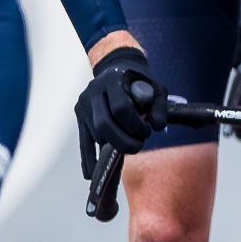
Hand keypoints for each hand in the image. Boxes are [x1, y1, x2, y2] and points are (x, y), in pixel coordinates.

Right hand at [77, 45, 167, 174]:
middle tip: (137, 147)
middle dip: (122, 141)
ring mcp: (84, 104)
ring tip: (129, 145)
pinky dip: (88, 158)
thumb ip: (159, 107)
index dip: (135, 125)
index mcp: (113, 80)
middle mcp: (93, 91)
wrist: (118, 67)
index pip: (120, 108)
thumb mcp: (156, 88)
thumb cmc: (140, 81)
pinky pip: (83, 141)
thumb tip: (156, 127)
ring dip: (112, 146)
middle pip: (104, 125)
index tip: (146, 132)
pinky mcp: (80, 115)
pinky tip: (92, 174)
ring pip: (95, 134)